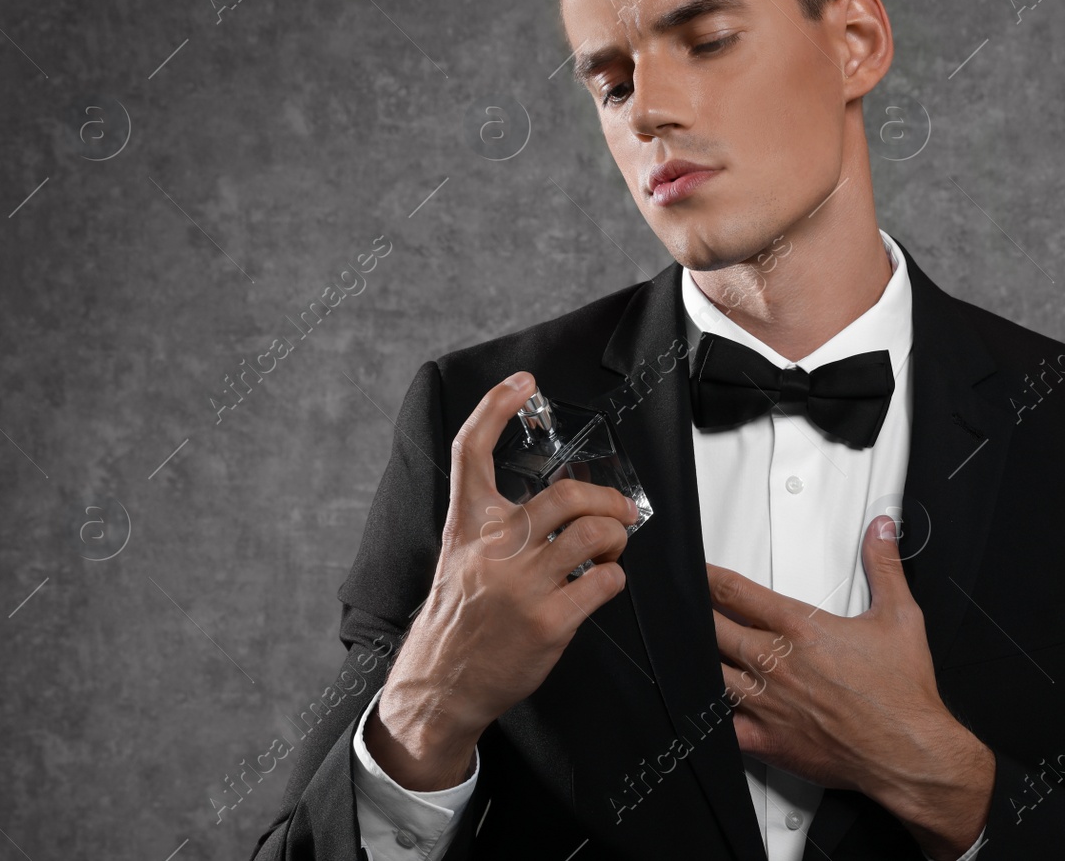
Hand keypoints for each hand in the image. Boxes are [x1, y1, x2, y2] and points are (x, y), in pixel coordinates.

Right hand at [365, 370, 640, 790]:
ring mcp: (522, 585)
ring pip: (594, 535)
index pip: (472, 450)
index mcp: (468, 524)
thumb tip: (555, 501)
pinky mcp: (549, 621)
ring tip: (612, 548)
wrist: (442, 683)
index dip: (495, 405)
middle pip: (568, 495)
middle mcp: (493, 547)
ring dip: (616, 539)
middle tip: (622, 510)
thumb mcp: (460, 555)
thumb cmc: (459, 615)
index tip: (521, 381)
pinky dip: (613, 579)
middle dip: (609, 500)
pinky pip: (604, 582)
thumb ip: (495, 523)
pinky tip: (601, 584)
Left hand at [708, 514, 992, 854]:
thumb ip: (884, 566)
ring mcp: (767, 704)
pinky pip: (721, 727)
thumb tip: (881, 530)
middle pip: (714, 629)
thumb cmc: (902, 694)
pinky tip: (700, 707)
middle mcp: (776, 664)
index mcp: (800, 630)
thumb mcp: (900, 616)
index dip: (709, 578)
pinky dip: (706, 715)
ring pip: (711, 673)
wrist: (908, 751)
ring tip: (686, 649)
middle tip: (684, 606)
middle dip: (696, 614)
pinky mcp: (768, 740)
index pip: (737, 593)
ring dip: (697, 658)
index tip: (698, 573)